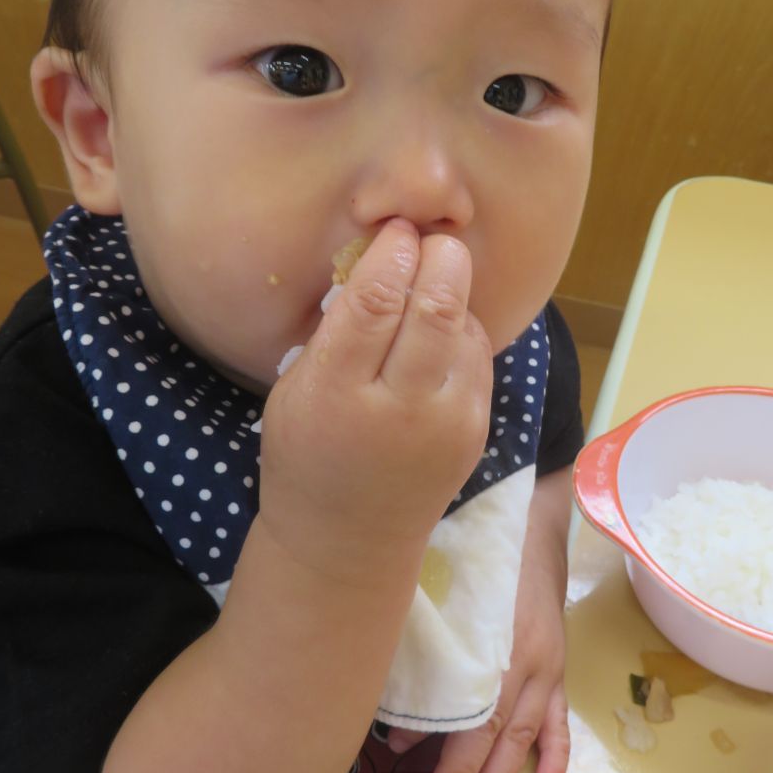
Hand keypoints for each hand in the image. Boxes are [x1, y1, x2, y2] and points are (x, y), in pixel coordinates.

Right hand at [256, 219, 492, 573]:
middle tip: (432, 239)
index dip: (391, 254)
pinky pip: (478, 361)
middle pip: (436, 310)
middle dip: (441, 260)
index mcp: (337, 394)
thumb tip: (375, 265)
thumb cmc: (306, 456)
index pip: (375, 304)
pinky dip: (464, 333)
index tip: (396, 230)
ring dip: (455, 295)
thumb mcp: (295, 393)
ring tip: (433, 282)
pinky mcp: (476, 432)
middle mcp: (399, 408)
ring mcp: (447, 423)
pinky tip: (442, 330)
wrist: (349, 542)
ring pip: (467, 331)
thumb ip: (332, 335)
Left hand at [389, 470, 572, 772]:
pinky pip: (559, 718)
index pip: (476, 724)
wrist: (531, 527)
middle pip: (500, 737)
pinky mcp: (557, 665)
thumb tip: (398, 727)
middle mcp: (527, 664)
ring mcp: (548, 667)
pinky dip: (554, 755)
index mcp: (495, 648)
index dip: (453, 767)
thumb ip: (422, 657)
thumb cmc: (473, 559)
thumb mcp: (440, 600)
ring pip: (527, 736)